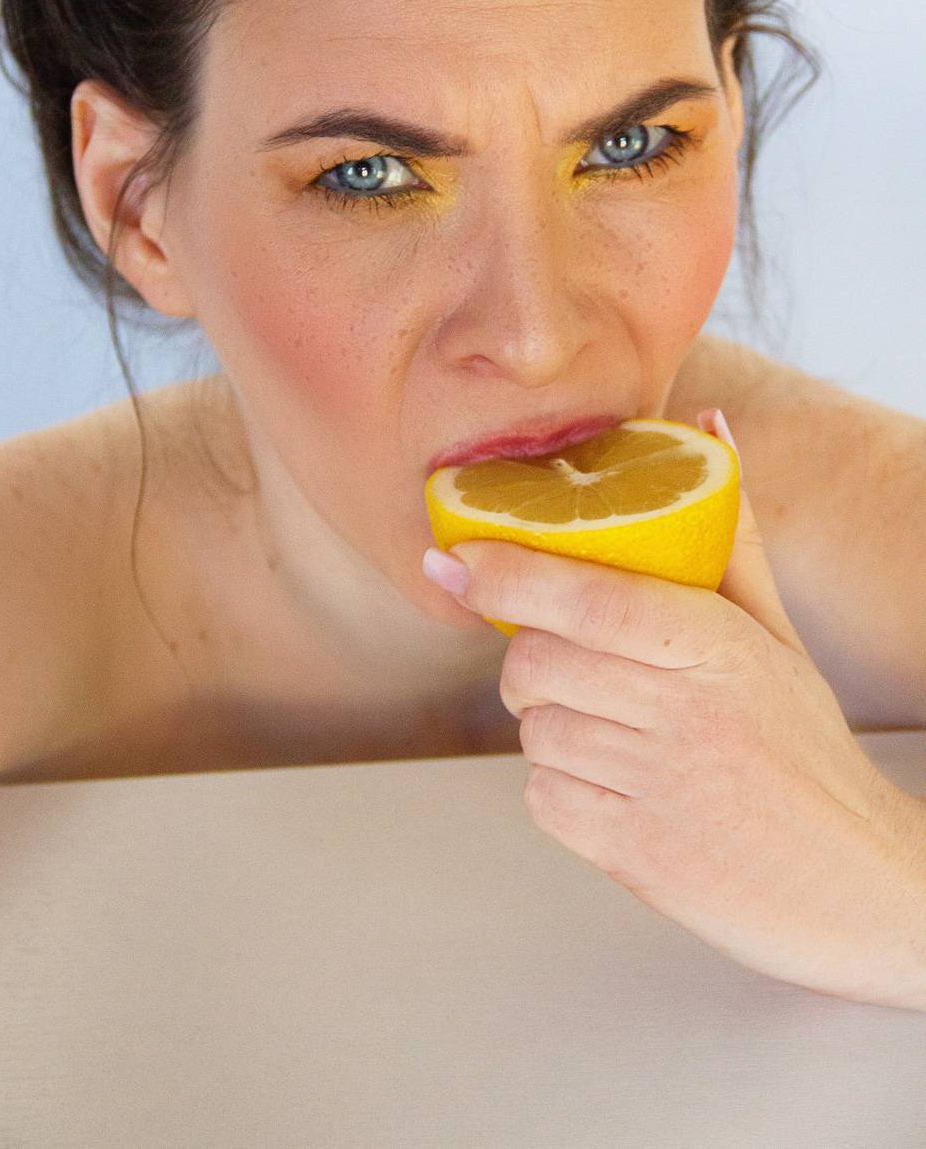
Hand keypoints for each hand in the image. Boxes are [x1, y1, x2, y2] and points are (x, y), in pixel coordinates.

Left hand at [443, 431, 925, 1007]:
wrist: (854, 879)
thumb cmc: (803, 745)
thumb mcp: (776, 636)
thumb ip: (728, 536)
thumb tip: (708, 429)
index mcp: (717, 646)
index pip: (589, 596)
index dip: (509, 572)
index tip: (454, 557)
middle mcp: (685, 713)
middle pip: (536, 661)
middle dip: (528, 657)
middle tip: (560, 660)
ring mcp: (659, 789)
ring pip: (534, 730)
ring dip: (549, 724)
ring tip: (609, 730)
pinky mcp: (637, 856)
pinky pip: (543, 798)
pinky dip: (558, 787)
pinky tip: (611, 783)